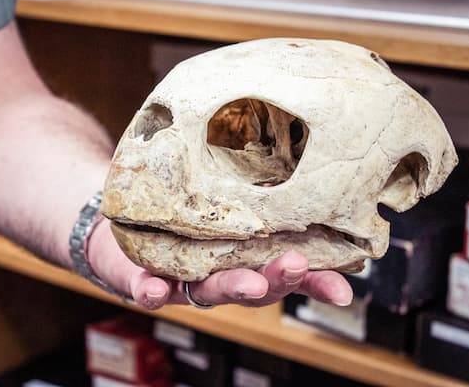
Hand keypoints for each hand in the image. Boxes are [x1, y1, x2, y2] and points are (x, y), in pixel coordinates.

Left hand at [89, 218, 352, 309]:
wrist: (124, 225)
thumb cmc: (186, 214)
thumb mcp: (227, 202)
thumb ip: (257, 196)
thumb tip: (296, 176)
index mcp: (246, 260)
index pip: (286, 274)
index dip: (314, 285)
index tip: (344, 291)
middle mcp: (219, 277)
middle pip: (253, 285)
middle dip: (275, 279)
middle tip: (297, 265)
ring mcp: (181, 281)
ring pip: (208, 292)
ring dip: (230, 289)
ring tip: (249, 284)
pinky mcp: (142, 281)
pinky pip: (146, 291)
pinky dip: (151, 293)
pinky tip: (156, 291)